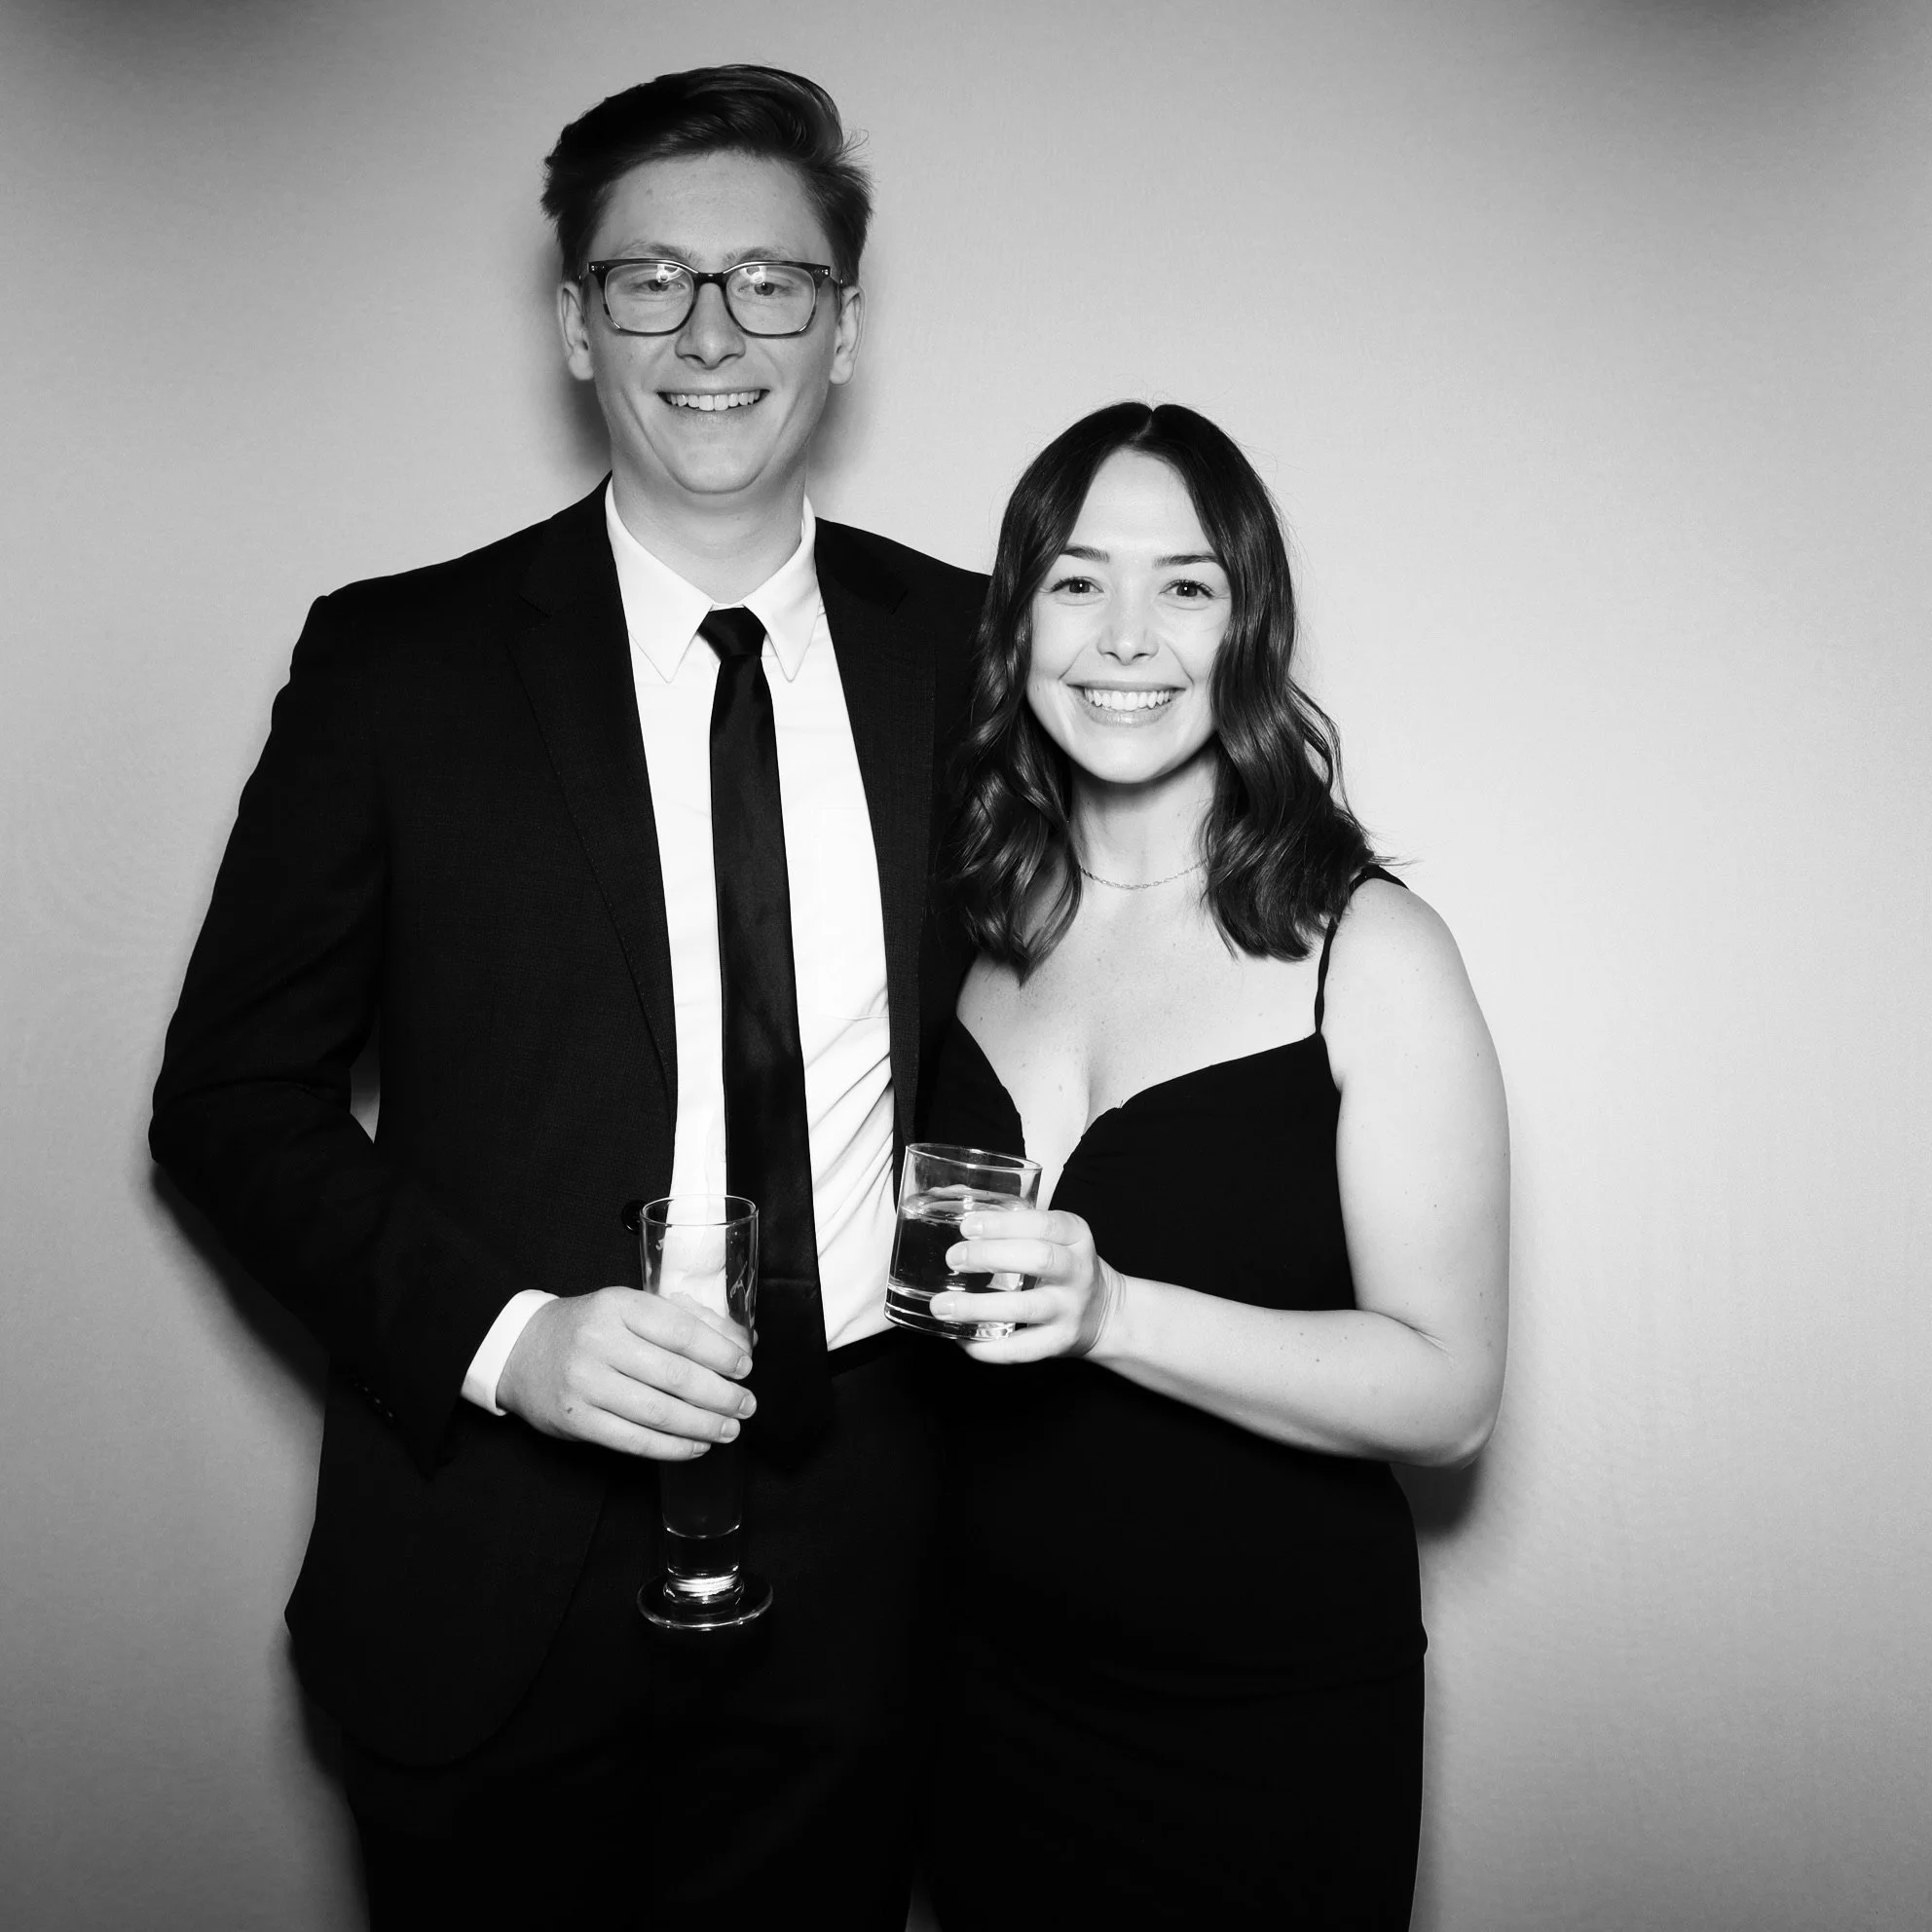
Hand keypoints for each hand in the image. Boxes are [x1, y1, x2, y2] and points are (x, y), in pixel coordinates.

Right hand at [496, 1287, 754, 1458]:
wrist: (523, 1350)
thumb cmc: (591, 1327)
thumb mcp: (632, 1308)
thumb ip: (687, 1319)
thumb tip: (743, 1342)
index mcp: (619, 1306)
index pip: (681, 1331)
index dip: (720, 1352)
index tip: (745, 1367)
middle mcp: (600, 1342)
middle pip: (674, 1375)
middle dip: (719, 1395)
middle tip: (746, 1405)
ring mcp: (585, 1383)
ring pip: (657, 1412)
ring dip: (702, 1425)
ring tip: (729, 1430)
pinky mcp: (576, 1420)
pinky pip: (633, 1440)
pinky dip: (671, 1447)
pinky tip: (696, 1446)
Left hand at [930, 1209, 1124, 1362]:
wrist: (1104, 1313)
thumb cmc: (1064, 1266)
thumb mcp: (1056, 1237)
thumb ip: (1017, 1226)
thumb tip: (957, 1212)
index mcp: (1076, 1236)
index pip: (1043, 1224)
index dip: (1003, 1225)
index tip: (968, 1227)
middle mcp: (1078, 1271)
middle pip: (1037, 1259)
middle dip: (989, 1257)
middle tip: (953, 1258)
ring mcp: (1070, 1309)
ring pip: (1024, 1308)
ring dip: (978, 1307)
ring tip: (943, 1305)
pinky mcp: (1059, 1342)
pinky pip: (1021, 1349)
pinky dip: (988, 1347)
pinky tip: (962, 1337)